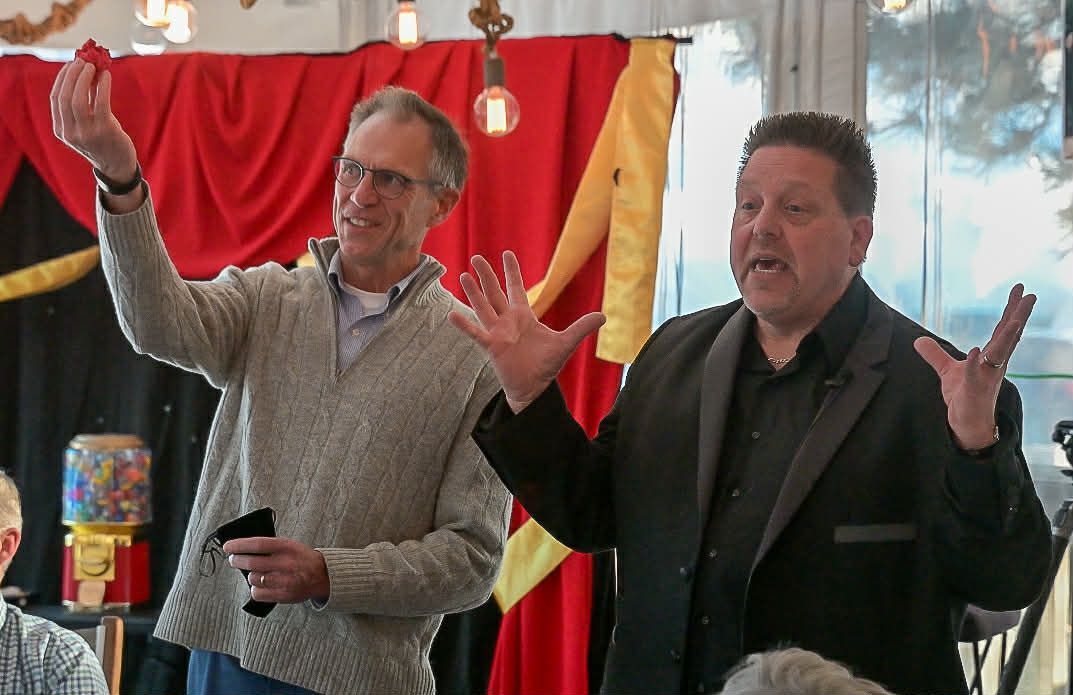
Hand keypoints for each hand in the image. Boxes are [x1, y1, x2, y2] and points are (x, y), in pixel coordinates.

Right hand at [50, 59, 137, 181]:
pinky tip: (106, 76)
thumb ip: (83, 101)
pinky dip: (103, 86)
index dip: (62, 78)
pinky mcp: (105, 131)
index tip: (71, 64)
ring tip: (93, 66)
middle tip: (83, 61)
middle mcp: (70, 132)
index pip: (55, 98)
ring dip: (85, 78)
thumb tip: (85, 70)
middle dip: (72, 74)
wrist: (117, 165)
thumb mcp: (86, 123)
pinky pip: (101, 103)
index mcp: (61, 130)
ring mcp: (86, 133)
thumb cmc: (102, 140)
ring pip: (78, 99)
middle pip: (65, 96)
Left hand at [224, 536, 330, 603]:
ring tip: (255, 573)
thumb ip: (270, 547)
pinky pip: (257, 593)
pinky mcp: (283, 595)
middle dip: (237, 561)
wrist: (323, 575)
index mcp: (287, 547)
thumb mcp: (289, 545)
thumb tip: (242, 548)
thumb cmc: (301, 558)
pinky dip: (255, 589)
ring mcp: (284, 581)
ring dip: (249, 576)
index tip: (227, 546)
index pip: (257, 544)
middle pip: (251, 563)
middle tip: (234, 560)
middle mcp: (286, 563)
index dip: (239, 545)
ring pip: (253, 579)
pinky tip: (260, 585)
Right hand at [448, 251, 605, 411]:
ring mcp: (497, 333)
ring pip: (483, 307)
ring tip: (464, 275)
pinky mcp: (492, 346)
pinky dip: (464, 325)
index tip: (506, 253)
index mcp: (524, 316)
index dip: (512, 272)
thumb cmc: (546, 365)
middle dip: (487, 275)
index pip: (516, 288)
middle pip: (495, 293)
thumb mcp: (566, 342)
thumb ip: (581, 327)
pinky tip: (452, 315)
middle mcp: (508, 321)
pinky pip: (476, 333)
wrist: (534, 388)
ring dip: (474, 292)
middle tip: (477, 256)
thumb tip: (604, 316)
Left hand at [913, 283, 1035, 449]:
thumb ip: (936, 355)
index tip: (1020, 289)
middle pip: (1009, 336)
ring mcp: (986, 377)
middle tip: (1031, 296)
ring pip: (1000, 354)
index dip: (1011, 309)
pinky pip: (975, 375)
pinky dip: (975, 363)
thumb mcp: (948, 372)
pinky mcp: (974, 391)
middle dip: (1019, 316)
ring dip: (1007, 337)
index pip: (1003, 329)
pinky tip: (976, 351)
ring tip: (1014, 320)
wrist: (966, 425)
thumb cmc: (964, 397)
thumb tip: (919, 340)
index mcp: (991, 357)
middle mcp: (994, 365)